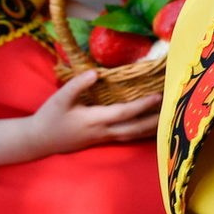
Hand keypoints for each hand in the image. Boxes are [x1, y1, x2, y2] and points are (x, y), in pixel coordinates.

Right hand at [27, 71, 161, 153]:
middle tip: (174, 110)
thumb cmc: (50, 117)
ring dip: (152, 128)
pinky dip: (142, 132)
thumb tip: (96, 72)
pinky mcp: (103, 140)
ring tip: (170, 119)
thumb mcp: (60, 98)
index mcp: (94, 120)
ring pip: (134, 135)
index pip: (124, 113)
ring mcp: (104, 138)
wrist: (39, 140)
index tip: (158, 97)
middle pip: (136, 128)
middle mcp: (103, 132)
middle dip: (155, 120)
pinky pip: (128, 137)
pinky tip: (153, 127)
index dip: (142, 106)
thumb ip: (78, 85)